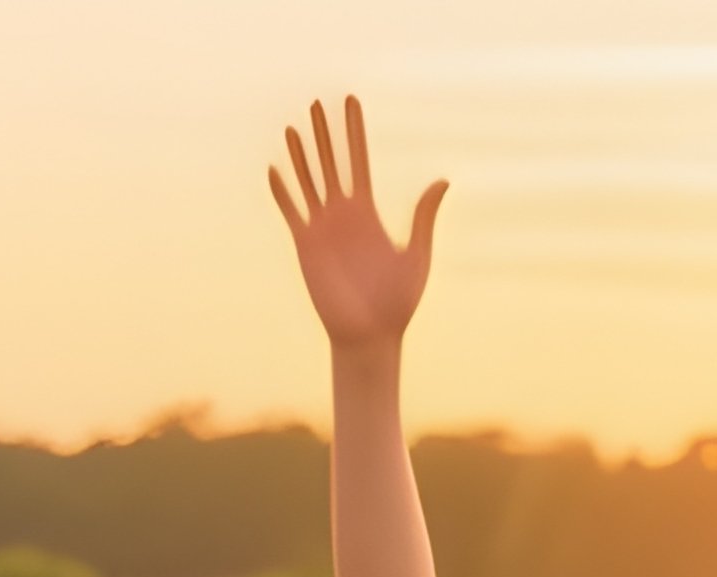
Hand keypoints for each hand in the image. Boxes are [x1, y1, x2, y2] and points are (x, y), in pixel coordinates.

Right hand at [270, 97, 446, 350]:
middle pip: (330, 163)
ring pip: (307, 180)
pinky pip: (290, 211)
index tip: (351, 102)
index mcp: (368, 213)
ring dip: (300, 154)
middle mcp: (343, 214)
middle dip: (324, 133)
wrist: (371, 334)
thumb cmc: (398, 302)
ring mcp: (322, 228)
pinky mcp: (305, 244)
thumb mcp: (417, 255)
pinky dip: (282, 191)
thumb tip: (442, 181)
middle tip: (317, 102)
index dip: (354, 131)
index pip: (359, 161)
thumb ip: (423, 217)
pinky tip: (274, 169)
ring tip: (293, 127)